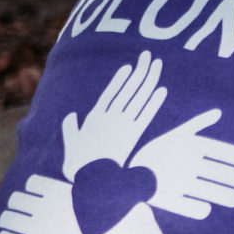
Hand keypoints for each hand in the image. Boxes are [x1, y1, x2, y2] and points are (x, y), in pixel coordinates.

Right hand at [0, 174, 83, 233]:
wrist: (107, 218)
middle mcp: (38, 227)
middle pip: (5, 218)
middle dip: (9, 218)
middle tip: (21, 217)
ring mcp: (46, 207)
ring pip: (15, 199)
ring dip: (19, 201)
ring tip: (30, 203)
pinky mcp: (55, 189)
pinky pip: (32, 183)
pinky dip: (34, 184)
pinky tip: (43, 190)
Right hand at [60, 50, 164, 177]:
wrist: (91, 178)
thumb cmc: (78, 162)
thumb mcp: (71, 142)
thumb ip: (70, 127)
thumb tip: (71, 116)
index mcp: (95, 116)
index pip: (111, 92)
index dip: (122, 79)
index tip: (130, 67)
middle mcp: (110, 116)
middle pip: (129, 89)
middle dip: (140, 71)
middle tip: (149, 55)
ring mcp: (124, 124)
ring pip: (139, 97)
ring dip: (150, 79)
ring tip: (158, 65)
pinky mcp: (134, 135)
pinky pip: (147, 114)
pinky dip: (155, 102)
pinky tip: (162, 90)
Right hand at [129, 108, 233, 218]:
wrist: (123, 173)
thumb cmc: (156, 152)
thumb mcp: (176, 134)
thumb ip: (198, 123)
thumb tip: (218, 112)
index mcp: (192, 146)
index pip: (226, 152)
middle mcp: (189, 164)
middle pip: (225, 174)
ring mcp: (180, 183)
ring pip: (217, 193)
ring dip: (230, 196)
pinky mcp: (171, 201)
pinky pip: (197, 210)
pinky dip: (203, 209)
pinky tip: (206, 208)